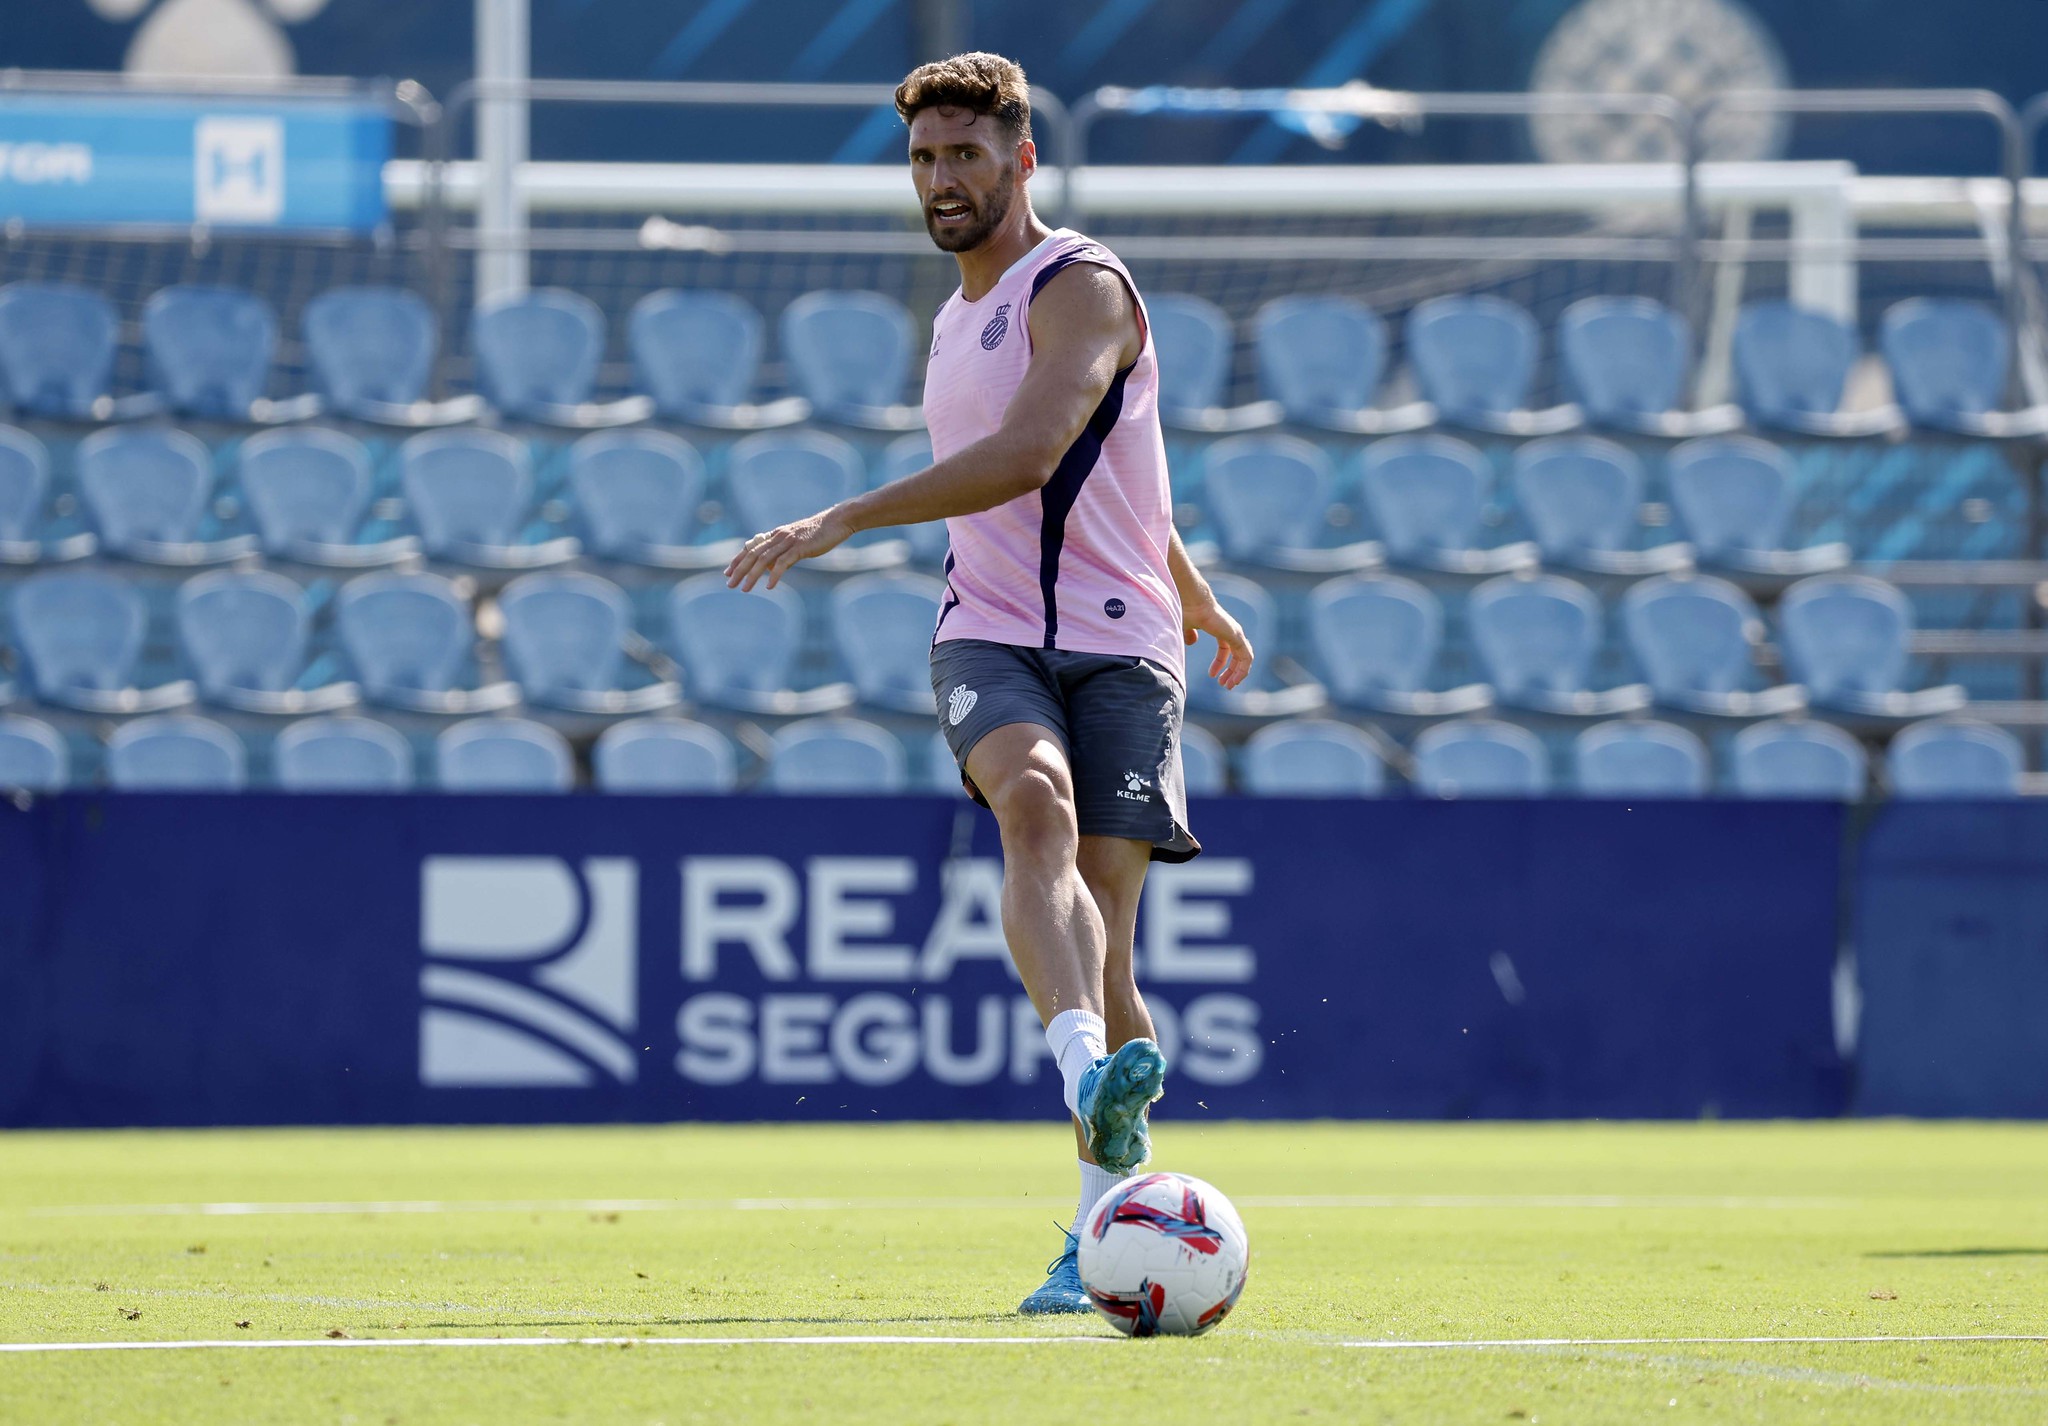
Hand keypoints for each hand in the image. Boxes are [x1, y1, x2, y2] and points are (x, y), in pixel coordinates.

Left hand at [723, 510, 853, 590]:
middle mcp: (778, 536)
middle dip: (740, 570)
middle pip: (753, 554)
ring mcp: (788, 541)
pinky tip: (769, 587)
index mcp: (776, 535)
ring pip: (764, 560)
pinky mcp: (800, 547)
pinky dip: (775, 575)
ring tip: (745, 589)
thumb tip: (769, 568)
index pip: (751, 547)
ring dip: (752, 575)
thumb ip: (782, 553)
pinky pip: (783, 563)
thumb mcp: (796, 542)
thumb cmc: (819, 533)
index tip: (728, 572)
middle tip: (730, 584)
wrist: (837, 521)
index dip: (738, 560)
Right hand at [1183, 594, 1253, 689]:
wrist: (1191, 603)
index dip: (1219, 664)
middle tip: (1224, 685)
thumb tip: (1192, 642)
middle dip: (1231, 672)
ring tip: (1229, 686)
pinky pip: (1246, 657)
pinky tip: (1235, 680)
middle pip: (1237, 656)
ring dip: (1238, 674)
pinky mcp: (1237, 636)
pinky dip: (1242, 670)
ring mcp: (1235, 633)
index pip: (1225, 649)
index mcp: (1219, 628)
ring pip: (1244, 659)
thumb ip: (1189, 635)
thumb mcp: (1185, 627)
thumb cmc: (1186, 611)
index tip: (1212, 676)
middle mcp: (1230, 631)